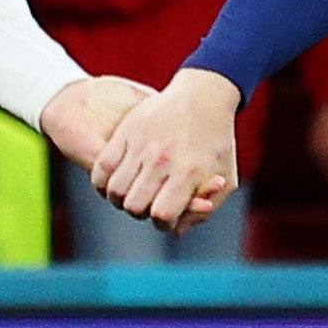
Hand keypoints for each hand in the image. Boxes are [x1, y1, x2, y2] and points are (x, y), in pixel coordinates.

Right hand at [84, 68, 238, 228]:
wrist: (202, 96)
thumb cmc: (217, 142)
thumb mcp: (226, 177)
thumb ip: (205, 208)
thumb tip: (176, 230)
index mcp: (189, 173)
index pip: (162, 216)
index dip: (164, 222)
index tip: (170, 212)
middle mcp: (162, 161)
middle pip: (134, 207)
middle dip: (142, 211)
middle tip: (151, 201)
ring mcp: (141, 146)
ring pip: (115, 191)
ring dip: (122, 198)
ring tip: (134, 191)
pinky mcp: (124, 134)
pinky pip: (101, 169)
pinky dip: (104, 182)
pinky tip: (116, 181)